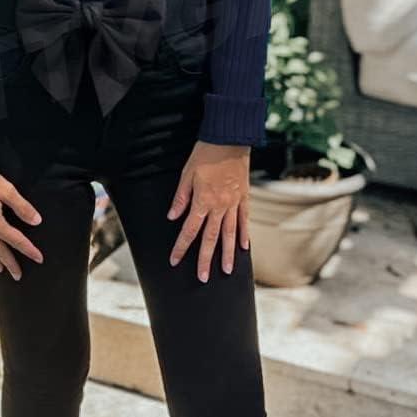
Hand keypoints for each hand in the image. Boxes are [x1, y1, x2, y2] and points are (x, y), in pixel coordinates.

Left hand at [166, 141, 250, 282]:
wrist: (229, 139)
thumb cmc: (205, 153)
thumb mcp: (186, 174)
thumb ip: (180, 198)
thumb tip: (172, 217)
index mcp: (202, 201)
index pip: (189, 230)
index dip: (181, 247)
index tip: (174, 261)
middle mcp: (219, 206)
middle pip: (211, 238)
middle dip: (205, 259)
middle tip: (203, 278)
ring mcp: (234, 203)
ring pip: (230, 233)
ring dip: (227, 254)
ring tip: (227, 270)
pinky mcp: (244, 197)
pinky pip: (244, 220)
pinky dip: (244, 234)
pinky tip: (244, 247)